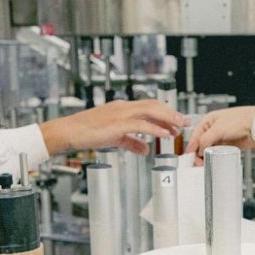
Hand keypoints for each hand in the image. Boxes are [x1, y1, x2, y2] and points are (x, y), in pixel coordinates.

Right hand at [40, 100, 188, 155]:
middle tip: (185, 121)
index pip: (149, 106)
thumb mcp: (114, 138)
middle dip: (171, 113)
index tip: (176, 121)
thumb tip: (145, 149)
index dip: (165, 113)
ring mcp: (120, 114)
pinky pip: (140, 125)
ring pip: (150, 111)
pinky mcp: (117, 124)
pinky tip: (165, 134)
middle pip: (153, 105)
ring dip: (167, 118)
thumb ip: (132, 142)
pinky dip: (155, 129)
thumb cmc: (86, 133)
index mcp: (122, 108)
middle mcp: (123, 107)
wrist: (68, 132)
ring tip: (180, 126)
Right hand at [184, 106, 254, 161]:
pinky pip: (218, 154)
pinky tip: (213, 162)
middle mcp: (214, 130)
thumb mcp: (218, 129)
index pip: (195, 136)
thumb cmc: (240, 120)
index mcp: (208, 122)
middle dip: (198, 154)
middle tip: (198, 164)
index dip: (191, 147)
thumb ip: (206, 140)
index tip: (188, 157)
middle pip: (201, 145)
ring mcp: (221, 138)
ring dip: (206, 157)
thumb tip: (199, 150)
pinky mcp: (229, 146)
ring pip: (209, 150)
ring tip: (204, 165)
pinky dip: (215, 159)